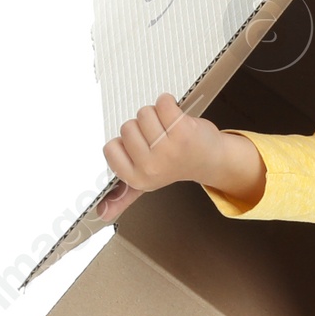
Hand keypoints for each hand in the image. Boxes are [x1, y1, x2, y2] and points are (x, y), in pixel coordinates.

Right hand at [97, 94, 263, 219]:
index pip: (110, 147)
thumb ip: (123, 195)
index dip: (125, 142)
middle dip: (142, 128)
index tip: (142, 150)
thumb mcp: (147, 183)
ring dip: (157, 115)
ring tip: (169, 130)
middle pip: (127, 127)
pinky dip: (169, 103)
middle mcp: (151, 167)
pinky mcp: (182, 131)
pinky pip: (162, 103)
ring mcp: (167, 149)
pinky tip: (176, 117)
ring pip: (143, 113)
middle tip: (160, 139)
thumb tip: (102, 213)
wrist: (212, 160)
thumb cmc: (177, 165)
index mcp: (137, 179)